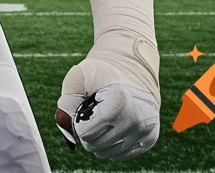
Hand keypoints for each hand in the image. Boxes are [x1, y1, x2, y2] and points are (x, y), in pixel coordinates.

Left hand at [54, 0, 159, 160]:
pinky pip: (126, 153)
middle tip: (86, 111)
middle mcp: (141, 118)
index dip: (80, 124)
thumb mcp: (79, 72)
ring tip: (96, 116)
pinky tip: (106, 131)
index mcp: (123, 100)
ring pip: (113, 151)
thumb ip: (68, 95)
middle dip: (87, 130)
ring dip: (100, 140)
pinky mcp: (150, 137)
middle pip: (101, 143)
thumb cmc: (99, 64)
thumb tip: (63, 122)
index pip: (94, 130)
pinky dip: (112, 147)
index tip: (79, 110)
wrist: (130, 60)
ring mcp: (147, 129)